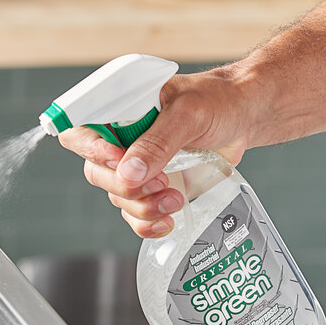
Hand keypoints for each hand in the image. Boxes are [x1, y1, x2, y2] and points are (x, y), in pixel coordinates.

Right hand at [59, 63, 258, 237]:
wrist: (246, 117)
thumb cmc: (218, 101)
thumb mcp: (189, 114)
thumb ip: (158, 142)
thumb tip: (128, 172)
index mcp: (121, 108)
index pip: (79, 130)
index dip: (90, 149)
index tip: (118, 160)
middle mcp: (122, 138)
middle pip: (97, 173)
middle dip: (125, 186)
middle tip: (159, 182)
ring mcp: (138, 165)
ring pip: (118, 197)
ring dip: (142, 207)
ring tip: (175, 198)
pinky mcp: (155, 186)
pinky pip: (136, 214)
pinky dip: (147, 223)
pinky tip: (167, 221)